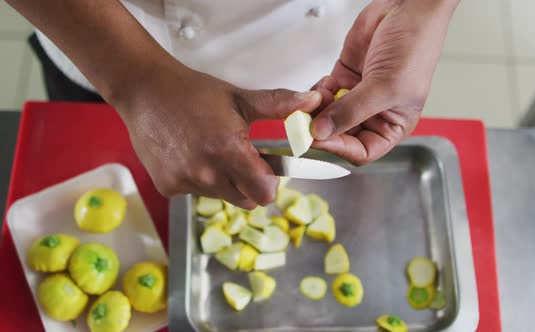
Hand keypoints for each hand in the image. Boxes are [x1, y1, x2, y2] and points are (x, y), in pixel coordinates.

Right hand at [116, 61, 320, 208]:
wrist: (143, 90)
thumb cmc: (192, 92)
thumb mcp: (239, 97)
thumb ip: (278, 105)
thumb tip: (313, 102)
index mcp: (228, 152)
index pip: (264, 194)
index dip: (270, 182)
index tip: (266, 165)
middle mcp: (206, 174)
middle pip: (246, 200)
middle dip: (250, 184)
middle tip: (242, 156)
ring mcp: (184, 183)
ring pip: (222, 196)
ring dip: (225, 181)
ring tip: (213, 150)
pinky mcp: (168, 187)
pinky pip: (196, 193)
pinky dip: (200, 180)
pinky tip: (192, 154)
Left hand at [310, 0, 457, 164]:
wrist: (407, 7)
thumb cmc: (415, 46)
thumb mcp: (386, 87)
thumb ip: (351, 111)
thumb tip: (322, 132)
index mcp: (393, 124)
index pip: (362, 151)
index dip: (340, 148)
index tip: (319, 140)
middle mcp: (374, 113)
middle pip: (340, 134)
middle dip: (323, 130)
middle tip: (305, 125)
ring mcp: (357, 95)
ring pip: (327, 115)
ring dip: (317, 112)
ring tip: (314, 103)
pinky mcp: (343, 77)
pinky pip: (322, 93)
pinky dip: (315, 94)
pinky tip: (320, 88)